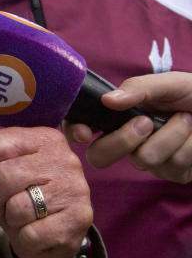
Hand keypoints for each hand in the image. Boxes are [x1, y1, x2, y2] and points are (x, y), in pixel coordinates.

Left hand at [0, 126, 92, 257]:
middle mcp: (64, 158)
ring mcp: (75, 188)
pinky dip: (25, 239)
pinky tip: (37, 232)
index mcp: (43, 138)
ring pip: (17, 207)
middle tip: (2, 208)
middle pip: (2, 176)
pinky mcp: (79, 218)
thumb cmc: (17, 197)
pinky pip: (32, 234)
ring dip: (9, 220)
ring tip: (21, 218)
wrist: (50, 238)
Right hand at [66, 72, 191, 182]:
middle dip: (122, 140)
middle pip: (100, 157)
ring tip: (186, 119)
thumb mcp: (168, 83)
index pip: (82, 128)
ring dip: (171, 135)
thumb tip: (108, 100)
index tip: (86, 133)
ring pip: (143, 160)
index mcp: (119, 116)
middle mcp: (128, 141)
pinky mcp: (172, 174)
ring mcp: (149, 160)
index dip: (76, 133)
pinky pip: (171, 166)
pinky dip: (187, 145)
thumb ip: (139, 89)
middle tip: (146, 122)